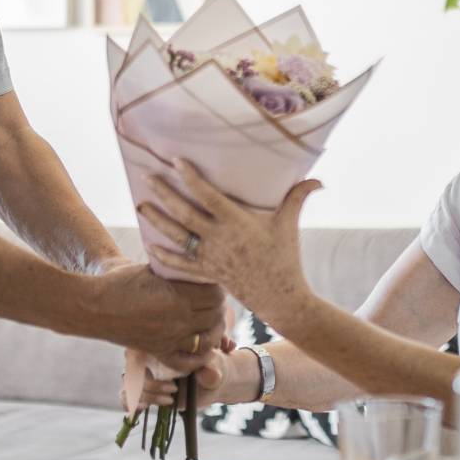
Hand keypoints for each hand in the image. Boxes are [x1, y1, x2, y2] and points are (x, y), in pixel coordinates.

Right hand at [88, 261, 225, 361]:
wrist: (93, 308)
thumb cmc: (118, 283)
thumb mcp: (151, 270)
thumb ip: (175, 271)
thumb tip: (195, 266)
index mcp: (178, 298)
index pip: (215, 294)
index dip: (218, 287)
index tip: (214, 282)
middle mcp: (178, 321)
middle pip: (215, 316)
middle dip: (218, 306)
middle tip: (214, 298)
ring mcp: (170, 339)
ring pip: (207, 340)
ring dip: (213, 330)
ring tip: (210, 320)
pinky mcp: (159, 351)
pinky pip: (188, 362)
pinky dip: (198, 357)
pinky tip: (200, 346)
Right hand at [123, 347, 230, 410]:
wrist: (210, 381)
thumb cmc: (210, 366)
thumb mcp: (215, 368)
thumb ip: (211, 371)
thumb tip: (208, 374)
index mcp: (161, 343)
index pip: (140, 346)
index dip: (145, 360)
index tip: (166, 373)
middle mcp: (148, 356)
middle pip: (133, 367)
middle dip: (151, 382)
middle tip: (174, 389)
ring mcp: (143, 373)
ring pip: (131, 384)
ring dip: (148, 395)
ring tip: (171, 399)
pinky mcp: (143, 390)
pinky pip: (125, 396)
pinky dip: (131, 403)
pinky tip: (143, 407)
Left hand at [138, 162, 321, 328]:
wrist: (280, 298)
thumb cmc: (286, 257)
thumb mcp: (290, 225)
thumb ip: (299, 197)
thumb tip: (320, 180)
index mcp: (237, 223)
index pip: (208, 196)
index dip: (190, 178)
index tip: (174, 161)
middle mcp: (219, 239)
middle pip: (184, 213)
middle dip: (163, 193)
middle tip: (146, 176)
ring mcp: (211, 258)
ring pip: (176, 237)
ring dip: (156, 221)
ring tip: (140, 205)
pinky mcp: (208, 274)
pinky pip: (180, 264)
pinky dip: (164, 256)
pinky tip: (149, 246)